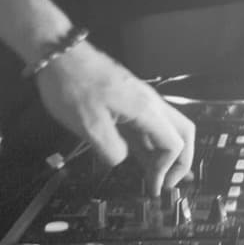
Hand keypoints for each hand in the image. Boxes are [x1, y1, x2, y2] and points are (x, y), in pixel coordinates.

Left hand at [33, 41, 194, 192]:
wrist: (60, 57)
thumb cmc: (72, 87)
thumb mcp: (88, 126)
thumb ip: (111, 149)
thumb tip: (122, 159)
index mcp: (145, 109)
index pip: (173, 144)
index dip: (166, 170)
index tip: (152, 187)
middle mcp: (149, 103)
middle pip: (183, 132)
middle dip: (181, 160)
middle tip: (167, 182)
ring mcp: (140, 100)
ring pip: (166, 128)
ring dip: (164, 153)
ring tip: (152, 176)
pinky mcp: (129, 99)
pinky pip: (149, 124)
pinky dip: (150, 143)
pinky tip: (138, 156)